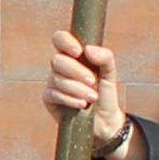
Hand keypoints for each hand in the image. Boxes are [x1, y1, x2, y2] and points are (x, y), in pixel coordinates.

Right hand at [43, 31, 131, 159]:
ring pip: (57, 79)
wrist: (104, 120)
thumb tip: (88, 49)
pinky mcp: (49, 98)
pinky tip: (81, 105)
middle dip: (77, 72)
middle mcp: (60, 66)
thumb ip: (105, 57)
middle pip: (57, 60)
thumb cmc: (105, 94)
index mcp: (73, 55)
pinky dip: (70, 99)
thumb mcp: (110, 73)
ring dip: (77, 89)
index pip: (60, 39)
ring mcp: (52, 82)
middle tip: (93, 82)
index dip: (65, 42)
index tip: (79, 52)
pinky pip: (53, 94)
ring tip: (92, 98)